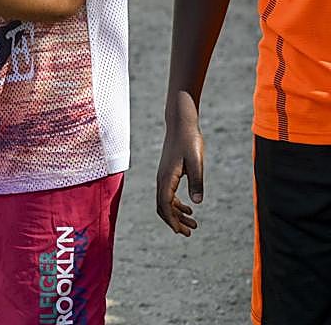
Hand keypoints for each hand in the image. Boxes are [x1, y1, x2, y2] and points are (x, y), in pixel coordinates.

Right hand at [156, 98, 204, 235]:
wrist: (181, 124)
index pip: (165, 205)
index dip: (172, 220)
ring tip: (193, 223)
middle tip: (189, 232)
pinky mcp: (168, 173)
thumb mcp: (197, 161)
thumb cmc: (189, 141)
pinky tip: (189, 207)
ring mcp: (163, 176)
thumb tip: (197, 203)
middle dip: (174, 221)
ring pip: (165, 201)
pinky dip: (176, 204)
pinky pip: (167, 194)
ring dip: (177, 214)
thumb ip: (197, 182)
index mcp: (166, 177)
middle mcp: (161, 178)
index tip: (182, 232)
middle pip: (162, 207)